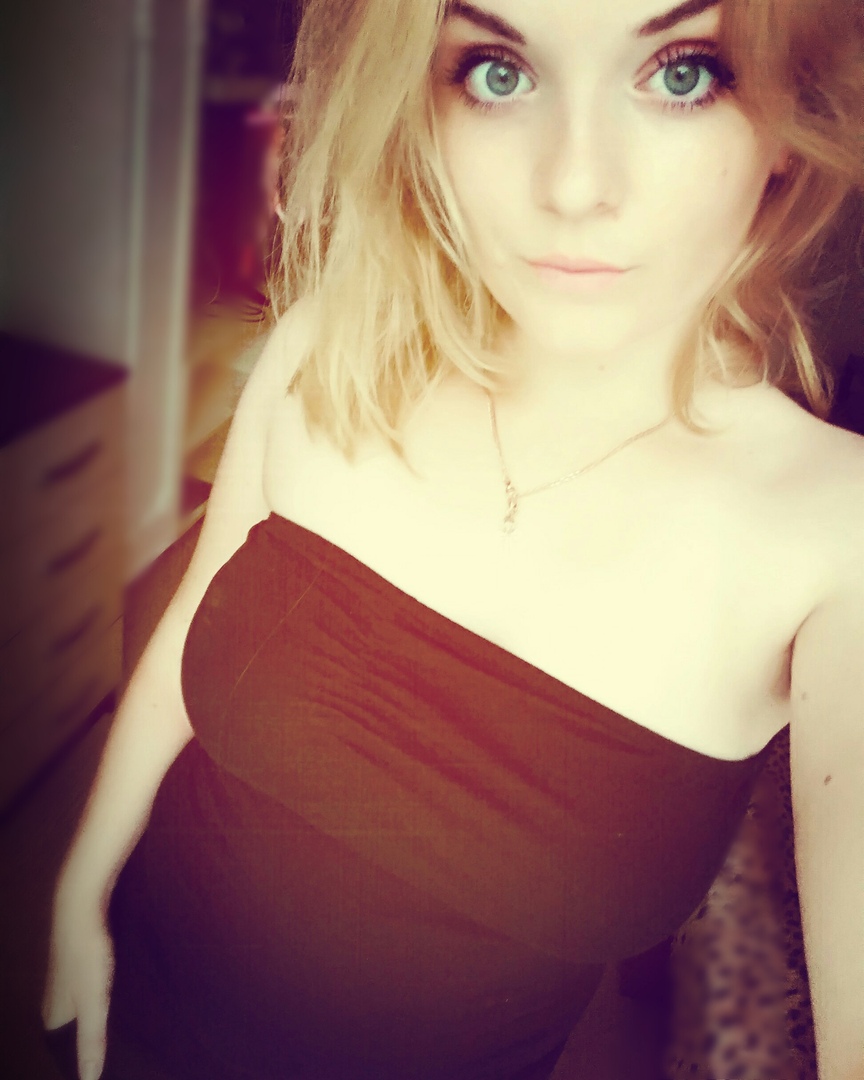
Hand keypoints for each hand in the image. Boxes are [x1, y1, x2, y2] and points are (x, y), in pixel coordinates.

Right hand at [42, 910, 113, 1079]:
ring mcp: (66, 983)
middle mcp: (54, 1003)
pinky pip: (91, 994)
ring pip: (83, 1014)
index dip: (83, 1065)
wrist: (81, 904)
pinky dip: (104, 1003)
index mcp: (53, 1018)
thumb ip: (91, 1040)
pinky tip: (122, 1003)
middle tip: (125, 1057)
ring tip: (127, 1035)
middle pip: (74, 1035)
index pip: (66, 1054)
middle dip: (93, 1046)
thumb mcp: (92, 1001)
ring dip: (101, 1024)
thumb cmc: (86, 953)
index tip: (110, 1073)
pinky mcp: (80, 966)